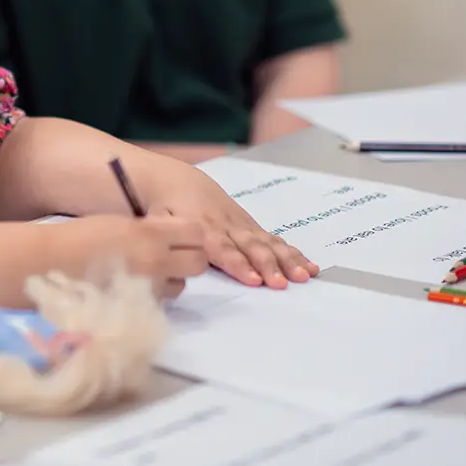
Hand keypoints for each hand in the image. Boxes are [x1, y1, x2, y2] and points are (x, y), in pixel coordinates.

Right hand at [54, 215, 207, 298]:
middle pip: (199, 263)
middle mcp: (156, 260)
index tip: (179, 235)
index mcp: (151, 233)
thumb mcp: (122, 222)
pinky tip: (137, 286)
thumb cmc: (83, 235)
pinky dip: (155, 294)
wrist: (54, 261)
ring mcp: (149, 286)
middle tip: (172, 256)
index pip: (197, 234)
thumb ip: (151, 230)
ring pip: (182, 285)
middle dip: (190, 259)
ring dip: (173, 279)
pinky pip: (161, 300)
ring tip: (150, 272)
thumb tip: (173, 236)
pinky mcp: (139, 305)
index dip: (190, 235)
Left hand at [144, 167, 318, 288]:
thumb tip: (169, 259)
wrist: (175, 181)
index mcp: (203, 229)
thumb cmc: (164, 208)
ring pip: (267, 243)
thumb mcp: (156, 222)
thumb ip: (164, 240)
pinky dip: (292, 252)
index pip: (223, 250)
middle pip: (250, 247)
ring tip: (303, 276)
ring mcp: (241, 225)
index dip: (239, 265)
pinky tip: (309, 266)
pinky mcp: (250, 226)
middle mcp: (226, 227)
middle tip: (282, 283)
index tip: (254, 280)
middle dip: (268, 265)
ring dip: (287, 260)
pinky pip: (274, 239)